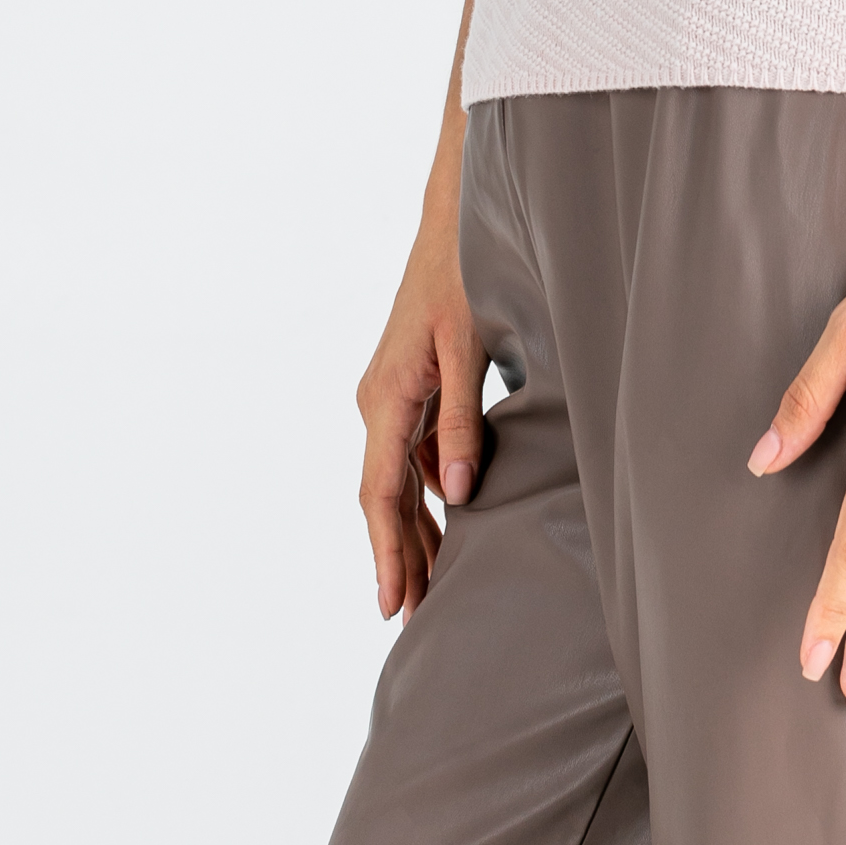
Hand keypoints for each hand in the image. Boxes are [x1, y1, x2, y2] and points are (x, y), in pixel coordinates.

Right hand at [355, 174, 488, 622]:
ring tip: (436, 588)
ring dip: (415, 530)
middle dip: (401, 557)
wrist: (455, 224)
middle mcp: (377, 402)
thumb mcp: (469, 350)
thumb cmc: (464, 279)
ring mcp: (390, 396)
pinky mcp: (408, 388)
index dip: (389, 553)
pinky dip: (427, 493)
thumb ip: (464, 425)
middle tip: (417, 620)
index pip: (380, 494)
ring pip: (398, 480)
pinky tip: (450, 522)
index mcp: (387, 398)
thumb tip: (460, 495)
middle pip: (385, 497)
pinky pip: (411, 455)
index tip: (394, 605)